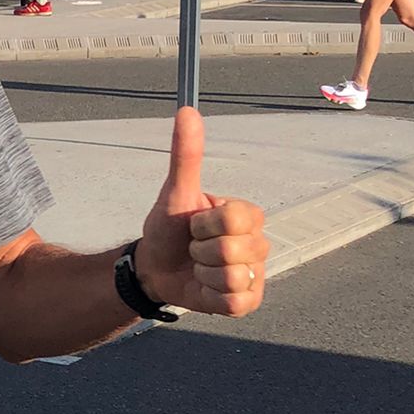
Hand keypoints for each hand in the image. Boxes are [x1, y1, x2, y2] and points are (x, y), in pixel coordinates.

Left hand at [134, 106, 268, 317]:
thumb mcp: (174, 193)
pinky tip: (206, 287)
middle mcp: (259, 244)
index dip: (203, 224)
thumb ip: (185, 155)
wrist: (154, 268)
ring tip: (198, 267)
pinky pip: (236, 302)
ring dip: (202, 274)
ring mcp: (256, 274)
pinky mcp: (248, 301)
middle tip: (193, 248)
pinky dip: (211, 296)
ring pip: (232, 277)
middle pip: (230, 250)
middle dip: (199, 250)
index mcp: (247, 215)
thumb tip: (186, 111)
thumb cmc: (168, 228)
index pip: (233, 219)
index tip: (194, 224)